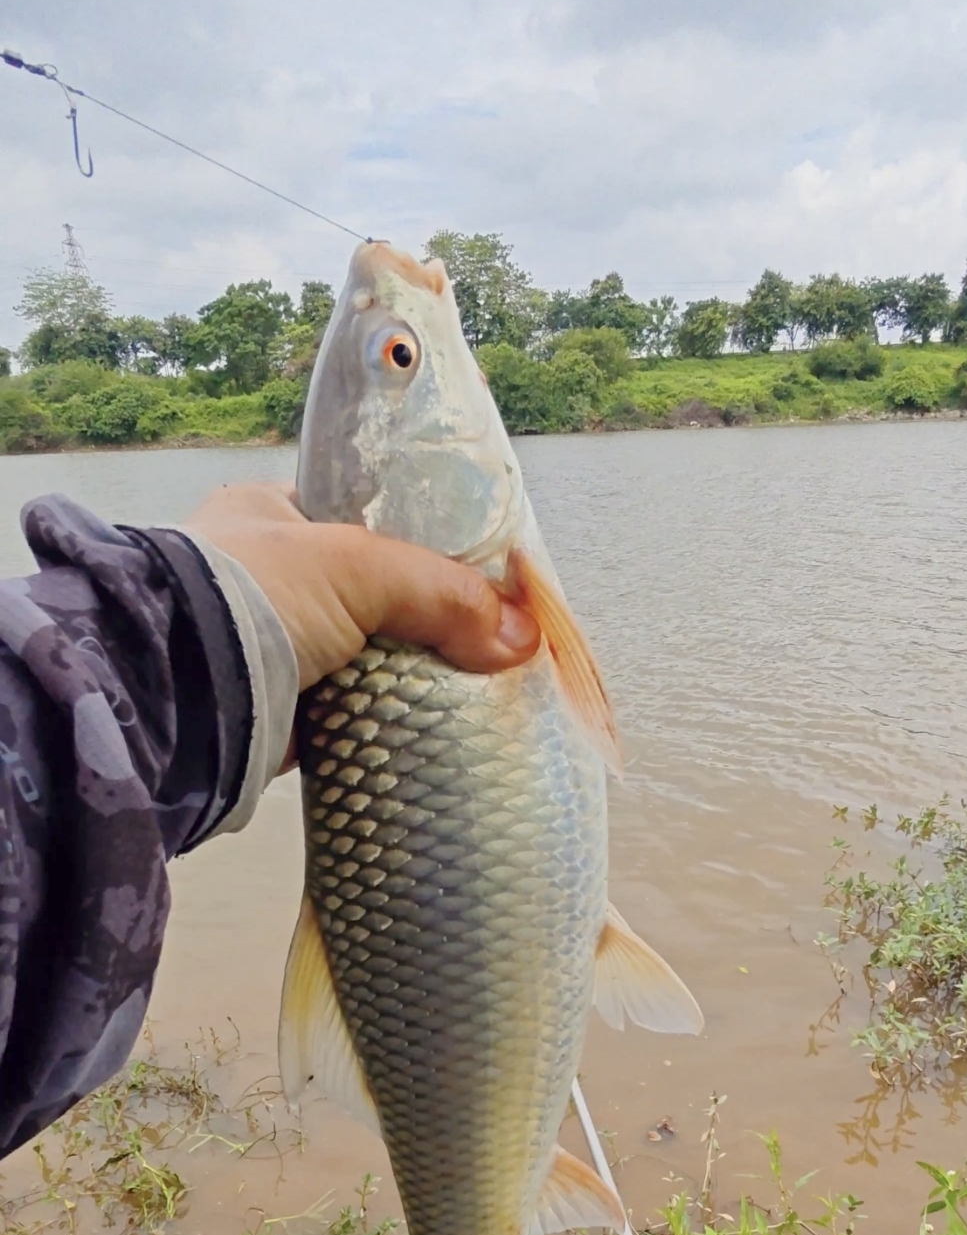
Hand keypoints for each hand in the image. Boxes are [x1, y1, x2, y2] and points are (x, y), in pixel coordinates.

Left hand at [184, 482, 538, 690]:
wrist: (177, 693)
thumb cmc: (253, 596)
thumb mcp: (359, 568)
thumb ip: (445, 592)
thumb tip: (522, 638)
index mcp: (272, 512)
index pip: (368, 518)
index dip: (427, 543)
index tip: (478, 575)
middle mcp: (268, 574)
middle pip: (376, 593)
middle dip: (424, 618)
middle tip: (485, 638)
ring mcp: (271, 644)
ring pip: (367, 654)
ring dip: (409, 673)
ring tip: (473, 683)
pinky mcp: (279, 708)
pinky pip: (351, 708)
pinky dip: (384, 716)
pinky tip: (429, 721)